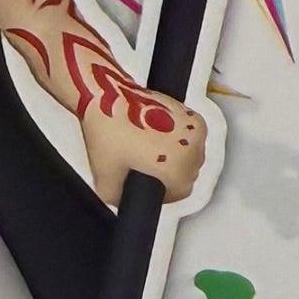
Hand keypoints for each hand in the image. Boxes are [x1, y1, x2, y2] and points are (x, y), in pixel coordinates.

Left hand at [79, 91, 207, 202]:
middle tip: (148, 169)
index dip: (163, 193)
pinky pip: (193, 137)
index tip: (151, 187)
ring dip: (178, 157)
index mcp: (177, 168)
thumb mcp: (105, 178)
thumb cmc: (108, 130)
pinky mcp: (190, 112)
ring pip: (193, 155)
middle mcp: (190, 149)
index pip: (180, 193)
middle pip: (189, 174)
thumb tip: (125, 202)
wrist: (107, 96)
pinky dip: (181, 140)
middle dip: (171, 174)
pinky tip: (159, 136)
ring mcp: (192, 130)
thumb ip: (119, 200)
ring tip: (154, 151)